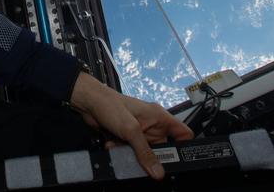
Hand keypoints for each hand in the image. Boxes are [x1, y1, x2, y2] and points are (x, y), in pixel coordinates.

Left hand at [69, 72, 193, 179]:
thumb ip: (145, 152)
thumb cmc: (110, 104)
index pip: (184, 134)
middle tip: (143, 158)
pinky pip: (131, 153)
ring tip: (121, 145)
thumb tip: (158, 171)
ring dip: (132, 154)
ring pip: (145, 154)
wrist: (88, 103)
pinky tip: (113, 143)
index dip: (184, 148)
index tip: (178, 160)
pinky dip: (122, 152)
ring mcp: (140, 133)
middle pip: (163, 150)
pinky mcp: (128, 139)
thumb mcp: (131, 130)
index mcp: (160, 117)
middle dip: (151, 156)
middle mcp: (153, 125)